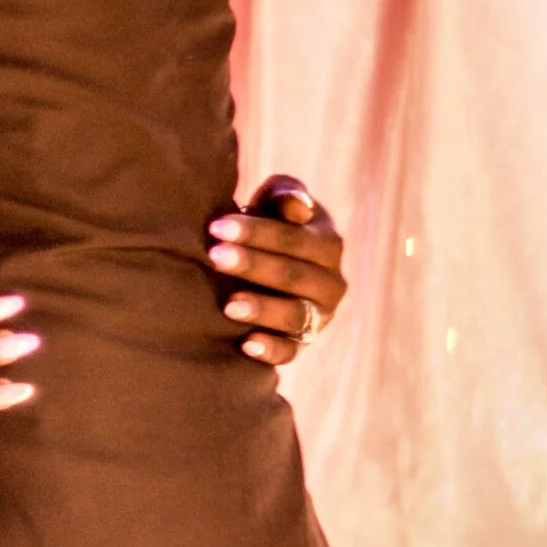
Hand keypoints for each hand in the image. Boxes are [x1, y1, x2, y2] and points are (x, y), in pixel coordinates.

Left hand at [206, 175, 346, 366]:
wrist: (263, 264)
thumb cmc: (267, 222)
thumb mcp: (275, 201)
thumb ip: (286, 194)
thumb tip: (297, 207)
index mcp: (328, 244)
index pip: (295, 238)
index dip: (257, 233)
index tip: (218, 227)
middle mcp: (331, 283)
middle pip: (293, 276)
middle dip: (252, 265)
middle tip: (214, 257)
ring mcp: (319, 317)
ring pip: (295, 315)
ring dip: (262, 309)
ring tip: (228, 305)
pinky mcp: (301, 344)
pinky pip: (290, 352)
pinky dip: (271, 350)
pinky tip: (246, 345)